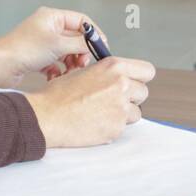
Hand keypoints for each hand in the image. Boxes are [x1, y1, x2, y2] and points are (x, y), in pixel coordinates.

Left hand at [0, 6, 109, 88]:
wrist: (0, 66)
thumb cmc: (25, 49)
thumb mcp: (58, 44)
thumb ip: (80, 43)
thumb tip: (95, 44)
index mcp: (52, 17)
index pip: (81, 20)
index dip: (93, 34)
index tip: (101, 48)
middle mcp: (47, 27)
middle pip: (75, 38)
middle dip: (81, 52)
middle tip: (83, 63)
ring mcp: (42, 43)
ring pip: (66, 52)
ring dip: (71, 63)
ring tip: (70, 71)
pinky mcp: (37, 57)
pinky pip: (56, 63)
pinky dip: (58, 70)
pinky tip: (54, 76)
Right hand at [22, 56, 155, 147]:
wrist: (47, 116)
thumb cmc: (59, 94)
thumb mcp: (84, 71)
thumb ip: (106, 72)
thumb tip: (119, 77)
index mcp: (114, 67)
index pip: (147, 71)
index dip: (140, 77)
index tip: (134, 81)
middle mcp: (121, 85)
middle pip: (143, 92)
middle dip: (132, 97)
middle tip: (113, 100)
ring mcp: (120, 108)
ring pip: (136, 112)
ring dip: (124, 114)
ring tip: (102, 113)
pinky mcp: (116, 128)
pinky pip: (123, 127)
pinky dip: (112, 127)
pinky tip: (95, 123)